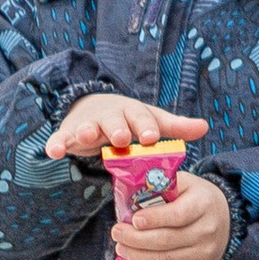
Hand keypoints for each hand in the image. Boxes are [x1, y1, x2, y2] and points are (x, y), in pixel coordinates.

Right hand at [43, 92, 209, 165]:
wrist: (95, 107)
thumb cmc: (130, 119)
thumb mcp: (152, 121)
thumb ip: (176, 127)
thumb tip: (205, 127)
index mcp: (133, 113)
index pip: (142, 118)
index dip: (146, 127)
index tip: (150, 138)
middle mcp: (111, 116)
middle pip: (115, 121)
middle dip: (117, 128)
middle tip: (120, 137)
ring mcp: (88, 124)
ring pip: (87, 127)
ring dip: (86, 131)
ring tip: (85, 137)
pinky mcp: (69, 134)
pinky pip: (61, 138)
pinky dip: (56, 143)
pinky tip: (52, 152)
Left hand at [116, 176, 233, 259]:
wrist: (225, 218)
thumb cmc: (197, 198)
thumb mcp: (185, 183)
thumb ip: (161, 186)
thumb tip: (131, 197)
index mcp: (203, 204)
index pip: (178, 215)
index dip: (153, 219)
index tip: (133, 219)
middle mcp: (207, 230)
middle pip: (166, 240)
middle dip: (135, 239)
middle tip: (117, 233)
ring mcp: (204, 252)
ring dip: (137, 255)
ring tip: (122, 246)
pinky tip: (138, 259)